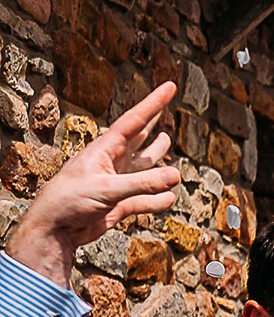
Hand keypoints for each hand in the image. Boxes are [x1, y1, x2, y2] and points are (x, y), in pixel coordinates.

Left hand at [8, 81, 178, 280]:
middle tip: (165, 107)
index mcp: (104, 149)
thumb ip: (143, 183)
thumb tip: (176, 176)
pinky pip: (144, 200)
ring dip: (156, 160)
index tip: (170, 86)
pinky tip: (168, 198)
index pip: (135, 121)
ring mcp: (117, 184)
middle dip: (153, 124)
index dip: (154, 103)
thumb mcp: (106, 189)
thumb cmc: (69, 201)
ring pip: (144, 168)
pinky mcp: (119, 205)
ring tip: (166, 144)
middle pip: (139, 139)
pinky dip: (157, 200)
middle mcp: (112, 163)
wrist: (55, 230)